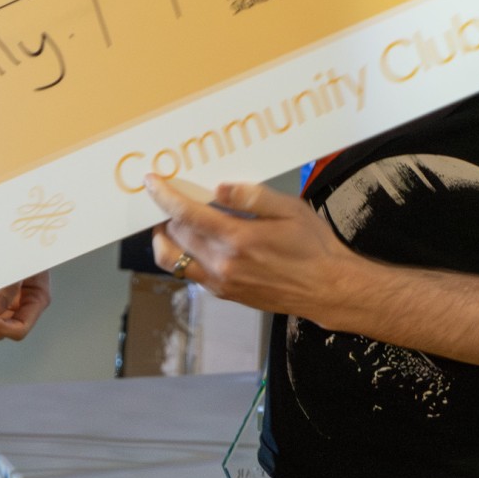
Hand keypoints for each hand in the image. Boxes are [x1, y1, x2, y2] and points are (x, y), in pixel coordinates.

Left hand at [145, 176, 360, 322]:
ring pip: (173, 260)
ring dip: (167, 238)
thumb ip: (251, 197)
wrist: (327, 288)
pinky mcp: (225, 294)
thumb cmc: (312, 245)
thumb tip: (218, 189)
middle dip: (167, 213)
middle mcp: (223, 264)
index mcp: (237, 239)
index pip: (186, 215)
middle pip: (175, 234)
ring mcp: (221, 283)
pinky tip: (198, 242)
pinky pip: (191, 273)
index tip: (151, 182)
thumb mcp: (289, 209)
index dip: (163, 196)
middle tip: (170, 197)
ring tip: (175, 221)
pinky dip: (184, 255)